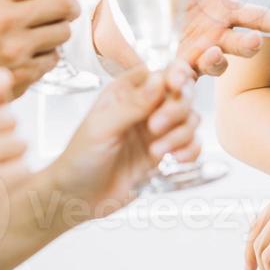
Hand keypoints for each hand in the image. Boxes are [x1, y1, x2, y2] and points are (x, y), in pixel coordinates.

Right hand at [0, 0, 94, 98]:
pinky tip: (29, 55)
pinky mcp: (20, 75)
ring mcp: (15, 50)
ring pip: (62, 33)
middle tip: (66, 8)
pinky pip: (52, 60)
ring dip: (58, 31)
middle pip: (63, 4)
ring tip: (39, 34)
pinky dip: (47, 56)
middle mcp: (7, 21)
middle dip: (71, 6)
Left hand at [46, 62, 200, 223]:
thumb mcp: (102, 127)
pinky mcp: (164, 151)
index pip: (161, 72)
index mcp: (127, 91)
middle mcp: (146, 106)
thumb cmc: (80, 158)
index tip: (177, 85)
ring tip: (156, 152)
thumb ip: (133, 104)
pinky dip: (190, 150)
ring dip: (180, 135)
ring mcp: (157, 129)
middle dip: (175, 110)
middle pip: (181, 93)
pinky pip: (191, 144)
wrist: (78, 197)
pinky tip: (175, 160)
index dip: (176, 74)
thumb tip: (160, 79)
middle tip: (155, 128)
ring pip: (189, 119)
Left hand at [93, 0, 269, 76]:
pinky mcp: (170, 68)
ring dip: (218, 62)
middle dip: (250, 45)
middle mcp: (215, 36)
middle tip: (251, 41)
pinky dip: (183, 78)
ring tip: (208, 53)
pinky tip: (177, 73)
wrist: (115, 4)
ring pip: (218, 66)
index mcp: (222, 11)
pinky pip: (184, 79)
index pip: (259, 18)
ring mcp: (194, 55)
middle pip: (245, 46)